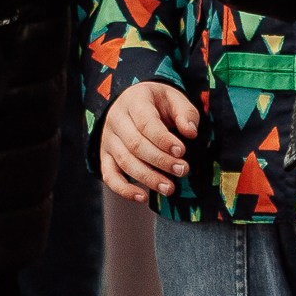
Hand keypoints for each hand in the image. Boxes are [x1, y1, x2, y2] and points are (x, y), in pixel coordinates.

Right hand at [99, 79, 199, 203]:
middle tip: (183, 170)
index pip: (146, 123)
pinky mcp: (105, 156)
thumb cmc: (158, 103)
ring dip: (148, 178)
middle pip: (135, 145)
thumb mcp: (174, 98)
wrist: (132, 101)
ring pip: (125, 162)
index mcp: (134, 101)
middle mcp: (116, 120)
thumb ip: (185, 113)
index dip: (163, 139)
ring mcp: (108, 139)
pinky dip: (124, 190)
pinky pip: (109, 176)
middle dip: (161, 161)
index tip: (182, 151)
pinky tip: (143, 198)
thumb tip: (191, 132)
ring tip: (170, 188)